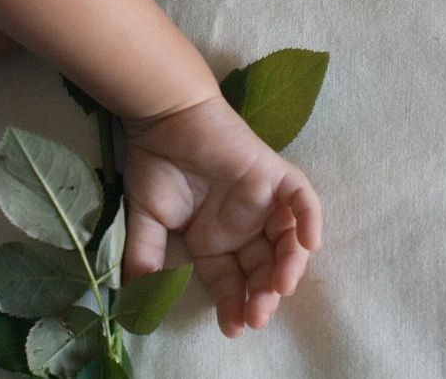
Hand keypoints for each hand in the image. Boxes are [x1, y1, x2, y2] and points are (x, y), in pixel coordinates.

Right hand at [117, 96, 323, 338]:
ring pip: (288, 241)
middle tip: (255, 316)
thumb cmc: (155, 162)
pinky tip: (310, 243)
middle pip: (264, 269)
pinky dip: (309, 219)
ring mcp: (262, 200)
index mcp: (214, 239)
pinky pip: (301, 199)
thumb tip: (136, 298)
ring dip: (288, 267)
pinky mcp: (273, 174)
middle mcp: (243, 225)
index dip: (234, 306)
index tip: (232, 329)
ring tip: (278, 289)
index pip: (233, 282)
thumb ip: (145, 257)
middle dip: (262, 296)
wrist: (162, 116)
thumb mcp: (146, 219)